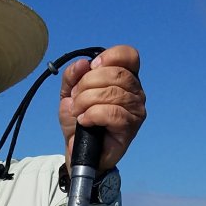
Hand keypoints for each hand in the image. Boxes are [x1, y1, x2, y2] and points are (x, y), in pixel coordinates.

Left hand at [58, 45, 146, 171]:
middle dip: (88, 83)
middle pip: (117, 74)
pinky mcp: (130, 128)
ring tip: (77, 111)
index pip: (129, 55)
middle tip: (76, 98)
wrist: (77, 150)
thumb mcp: (69, 93)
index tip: (91, 68)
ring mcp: (136, 110)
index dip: (109, 57)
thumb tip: (82, 64)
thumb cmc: (79, 120)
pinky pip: (113, 113)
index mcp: (124, 77)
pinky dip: (93, 115)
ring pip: (113, 93)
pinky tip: (85, 121)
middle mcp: (135, 91)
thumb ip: (73, 76)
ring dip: (87, 100)